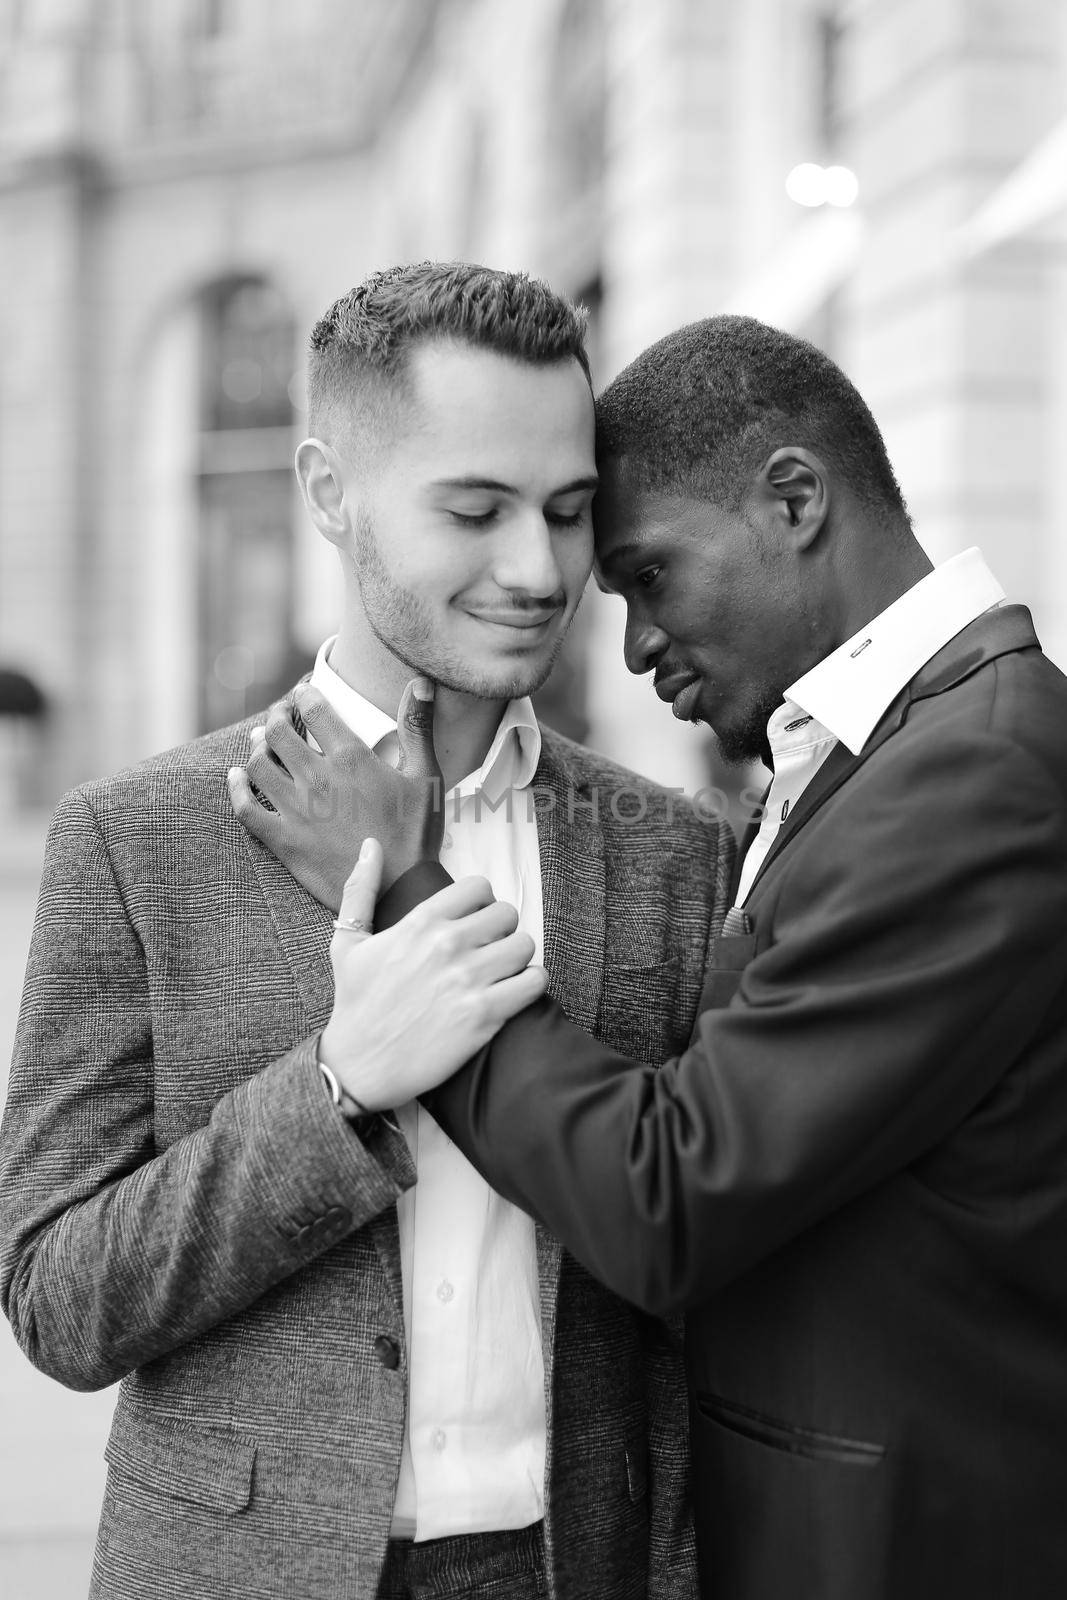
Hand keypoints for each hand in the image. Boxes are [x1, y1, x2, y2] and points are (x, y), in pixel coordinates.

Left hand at [227, 677, 443, 909]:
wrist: (398, 891)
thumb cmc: (416, 834)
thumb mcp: (426, 776)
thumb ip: (417, 727)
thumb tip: (420, 683)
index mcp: (351, 759)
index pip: (315, 709)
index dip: (305, 693)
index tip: (305, 691)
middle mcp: (317, 779)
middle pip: (279, 732)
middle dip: (277, 715)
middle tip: (281, 713)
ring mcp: (296, 810)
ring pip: (259, 765)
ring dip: (257, 747)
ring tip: (262, 740)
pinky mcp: (283, 840)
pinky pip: (246, 809)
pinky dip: (237, 789)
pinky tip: (236, 777)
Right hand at [319, 840, 547, 1109]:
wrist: (359, 1066)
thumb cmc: (354, 1003)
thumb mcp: (347, 942)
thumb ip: (360, 889)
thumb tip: (371, 844)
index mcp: (419, 923)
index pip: (478, 887)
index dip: (480, 903)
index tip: (473, 922)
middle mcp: (447, 945)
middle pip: (507, 914)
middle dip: (500, 931)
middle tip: (488, 950)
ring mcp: (468, 980)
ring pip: (524, 945)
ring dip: (517, 958)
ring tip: (501, 972)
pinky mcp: (485, 1015)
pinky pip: (534, 982)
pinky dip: (530, 985)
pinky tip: (512, 993)